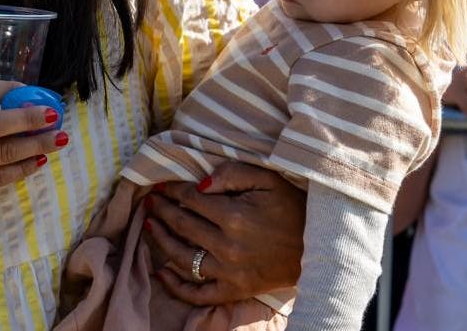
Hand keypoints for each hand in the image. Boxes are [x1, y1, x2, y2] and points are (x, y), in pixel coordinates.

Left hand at [143, 162, 304, 304]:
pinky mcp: (234, 290)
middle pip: (181, 225)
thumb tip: (200, 183)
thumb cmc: (291, 208)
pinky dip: (176, 286)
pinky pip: (198, 294)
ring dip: (159, 240)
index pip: (190, 199)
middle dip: (161, 210)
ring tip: (148, 225)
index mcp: (234, 217)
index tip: (161, 185)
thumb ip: (232, 173)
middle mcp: (227, 247)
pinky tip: (160, 271)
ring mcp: (229, 272)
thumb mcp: (267, 180)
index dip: (172, 190)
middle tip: (149, 201)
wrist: (318, 247)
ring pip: (181, 258)